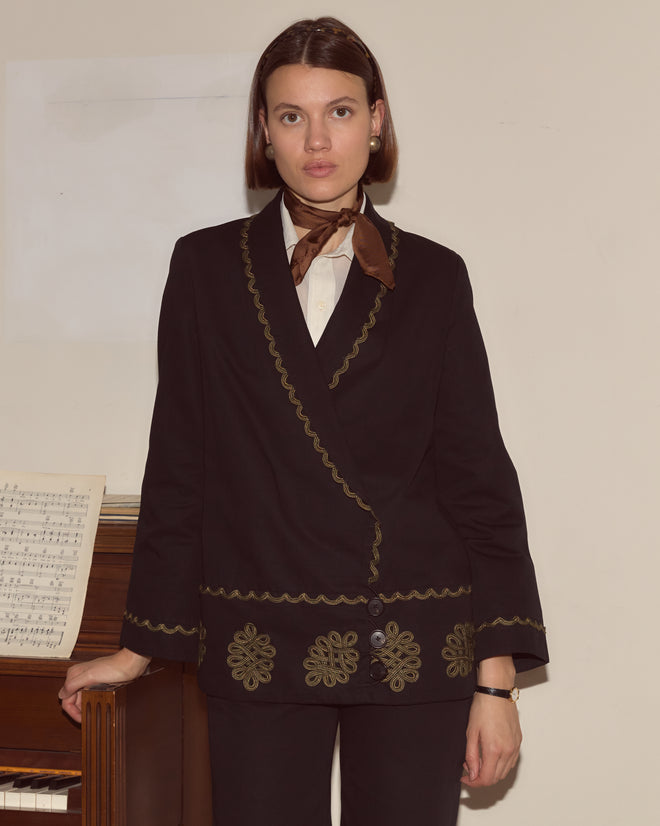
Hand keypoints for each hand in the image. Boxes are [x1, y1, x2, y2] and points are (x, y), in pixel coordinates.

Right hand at [58, 648, 150, 722]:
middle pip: (73, 700)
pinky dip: (91, 703)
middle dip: (79, 711)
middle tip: (87, 719)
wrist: (130, 663)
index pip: (65, 698)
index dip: (72, 711)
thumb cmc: (113, 667)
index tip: (81, 719)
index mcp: (74, 674)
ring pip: (82, 699)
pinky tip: (97, 708)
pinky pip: (90, 697)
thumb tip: (61, 695)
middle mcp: (79, 677)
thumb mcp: (90, 675)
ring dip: (85, 708)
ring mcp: (89, 681)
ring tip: (92, 715)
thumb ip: (73, 684)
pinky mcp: (98, 684)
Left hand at [461, 656, 520, 787]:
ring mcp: (515, 747)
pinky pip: (511, 762)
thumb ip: (471, 756)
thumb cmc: (483, 707)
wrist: (497, 691)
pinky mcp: (518, 742)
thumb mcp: (471, 732)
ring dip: (491, 772)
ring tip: (478, 761)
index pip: (486, 778)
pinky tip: (491, 756)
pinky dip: (501, 765)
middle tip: (469, 769)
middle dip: (481, 778)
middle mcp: (508, 751)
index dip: (473, 782)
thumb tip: (472, 774)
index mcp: (494, 749)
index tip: (465, 778)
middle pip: (495, 778)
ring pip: (504, 772)